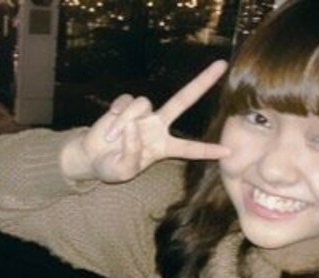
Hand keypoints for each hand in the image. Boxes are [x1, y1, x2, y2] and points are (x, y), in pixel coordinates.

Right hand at [60, 60, 230, 182]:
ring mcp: (142, 114)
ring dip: (126, 121)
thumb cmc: (110, 167)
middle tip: (222, 65)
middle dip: (202, 83)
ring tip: (112, 138)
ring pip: (143, 104)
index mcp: (162, 147)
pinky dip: (117, 115)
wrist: (90, 157)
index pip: (189, 148)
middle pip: (183, 100)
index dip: (207, 151)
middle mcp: (157, 126)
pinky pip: (126, 103)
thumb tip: (133, 125)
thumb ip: (131, 153)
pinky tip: (109, 125)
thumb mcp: (123, 171)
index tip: (228, 151)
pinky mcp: (125, 106)